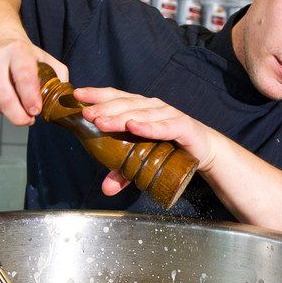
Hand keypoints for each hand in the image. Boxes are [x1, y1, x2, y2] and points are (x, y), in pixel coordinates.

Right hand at [0, 36, 67, 125]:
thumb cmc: (24, 54)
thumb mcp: (45, 58)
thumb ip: (59, 76)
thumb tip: (65, 98)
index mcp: (17, 50)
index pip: (23, 76)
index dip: (30, 97)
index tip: (36, 110)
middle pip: (4, 95)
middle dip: (18, 115)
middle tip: (30, 120)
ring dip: (12, 114)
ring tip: (24, 112)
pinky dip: (3, 110)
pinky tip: (11, 104)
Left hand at [75, 86, 218, 195]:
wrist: (204, 151)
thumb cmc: (169, 148)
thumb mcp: (142, 161)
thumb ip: (123, 173)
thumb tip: (105, 189)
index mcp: (140, 108)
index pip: (116, 97)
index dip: (97, 94)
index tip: (77, 94)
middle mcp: (152, 107)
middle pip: (125, 104)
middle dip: (104, 109)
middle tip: (87, 115)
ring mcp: (168, 114)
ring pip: (141, 114)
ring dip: (121, 117)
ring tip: (103, 122)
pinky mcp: (183, 126)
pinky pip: (165, 126)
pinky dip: (150, 127)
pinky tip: (136, 127)